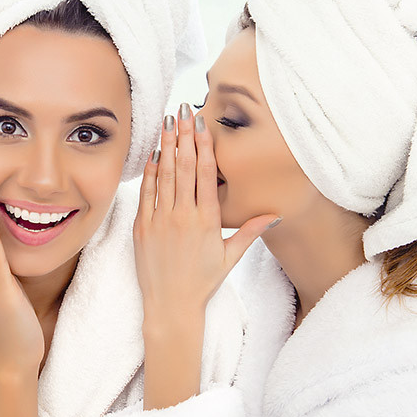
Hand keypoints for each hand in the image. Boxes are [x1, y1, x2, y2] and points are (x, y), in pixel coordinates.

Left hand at [134, 103, 278, 324]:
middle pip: (184, 167)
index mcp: (207, 220)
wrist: (171, 307)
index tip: (203, 123)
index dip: (203, 145)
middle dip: (184, 135)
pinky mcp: (142, 228)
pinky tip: (153, 153)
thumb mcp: (230, 257)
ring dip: (166, 146)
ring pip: (164, 175)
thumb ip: (250, 231)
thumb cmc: (202, 283)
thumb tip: (274, 214)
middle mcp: (183, 216)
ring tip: (168, 121)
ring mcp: (160, 221)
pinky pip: (146, 194)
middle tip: (185, 109)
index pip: (205, 174)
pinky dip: (149, 172)